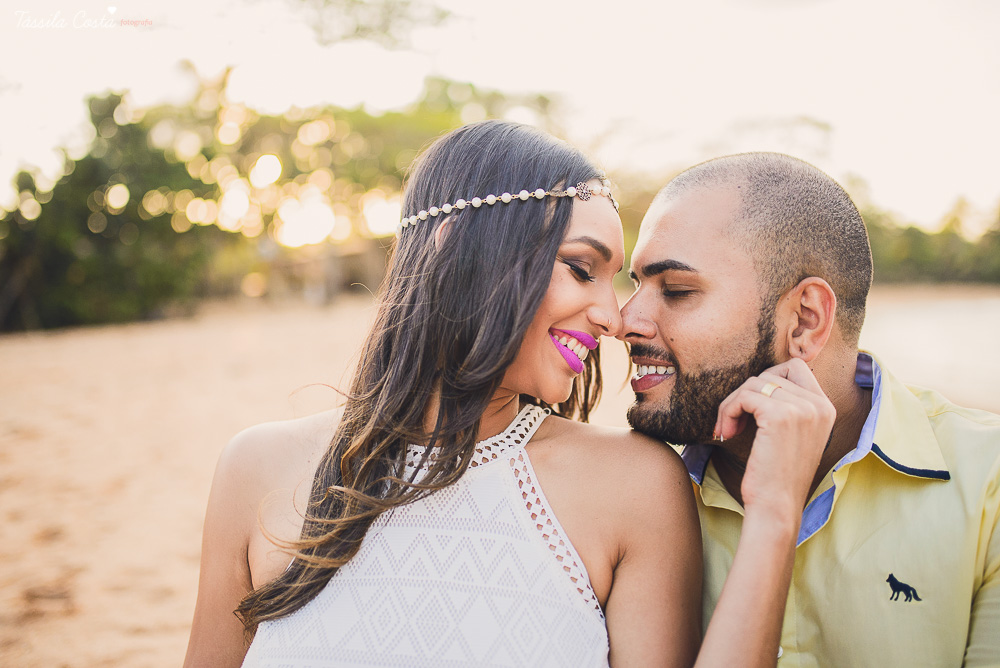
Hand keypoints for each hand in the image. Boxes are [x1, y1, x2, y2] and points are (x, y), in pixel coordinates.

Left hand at [714, 358, 835, 524]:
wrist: (777, 507)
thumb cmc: (777, 475)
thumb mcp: (792, 435)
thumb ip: (788, 405)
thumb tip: (759, 378)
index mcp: (826, 407)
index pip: (794, 366)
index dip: (767, 379)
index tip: (752, 406)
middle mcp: (819, 405)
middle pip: (769, 374)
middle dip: (744, 393)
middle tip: (733, 421)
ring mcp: (802, 409)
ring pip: (753, 384)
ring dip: (732, 405)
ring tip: (727, 430)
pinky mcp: (779, 416)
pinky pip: (744, 397)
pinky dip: (728, 412)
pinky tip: (726, 434)